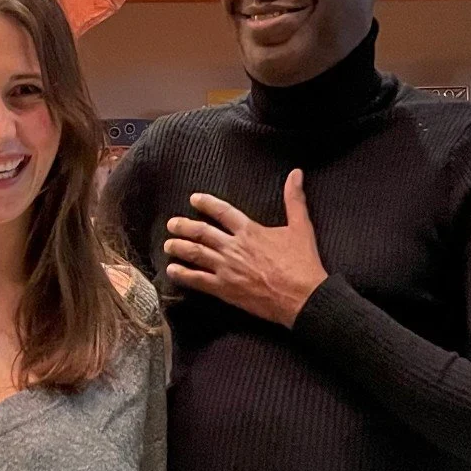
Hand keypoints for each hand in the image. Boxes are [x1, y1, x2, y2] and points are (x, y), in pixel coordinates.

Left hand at [163, 169, 327, 327]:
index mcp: (249, 231)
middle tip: (172, 224)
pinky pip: (198, 280)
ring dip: (179, 247)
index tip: (193, 199)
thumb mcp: (301, 227)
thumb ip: (294, 199)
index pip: (222, 211)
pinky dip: (183, 274)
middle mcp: (233, 247)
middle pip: (201, 232)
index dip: (206, 203)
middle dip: (183, 226)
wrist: (303, 297)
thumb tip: (296, 173)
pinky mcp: (224, 289)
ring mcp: (226, 268)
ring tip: (168, 244)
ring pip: (195, 254)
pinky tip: (172, 270)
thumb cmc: (302, 263)